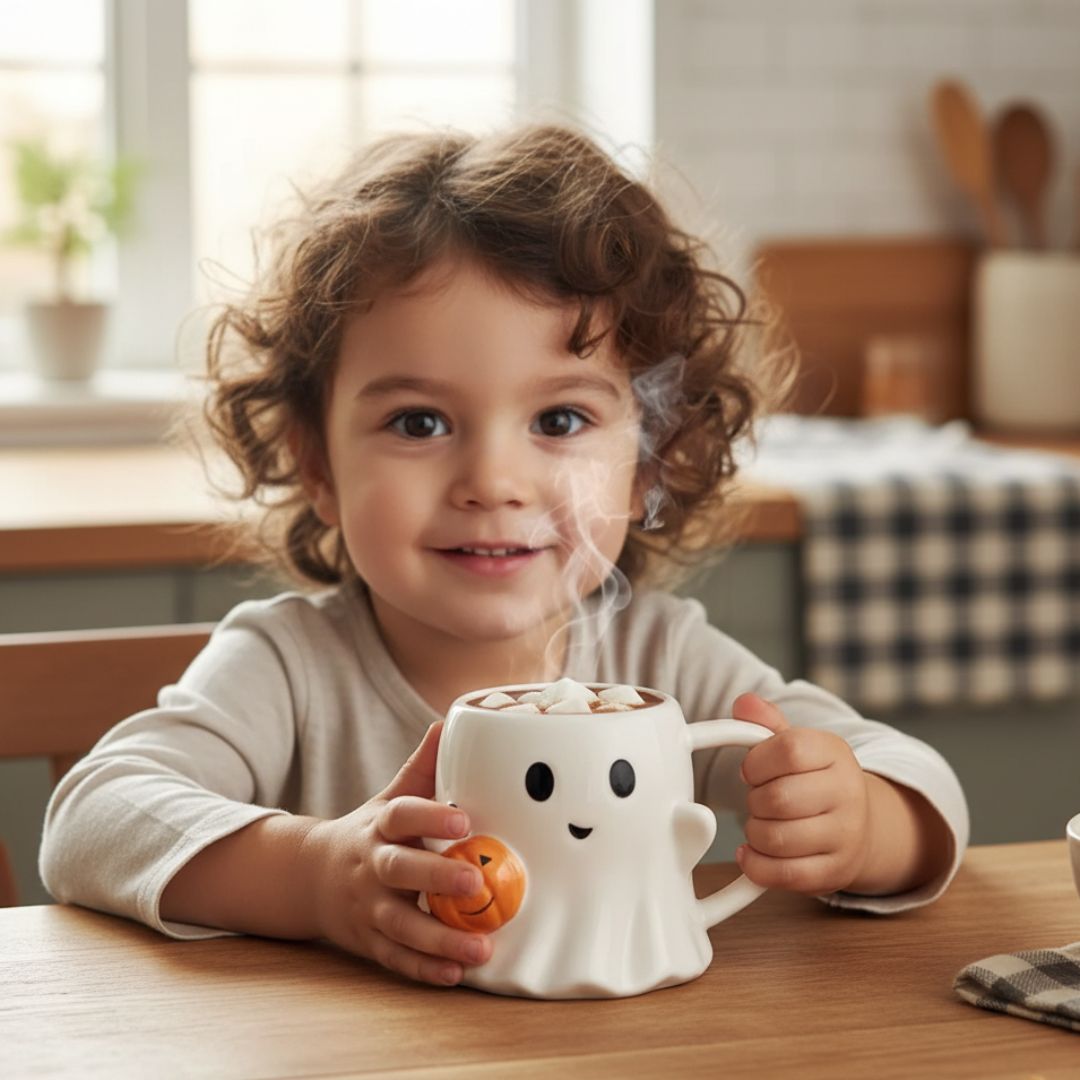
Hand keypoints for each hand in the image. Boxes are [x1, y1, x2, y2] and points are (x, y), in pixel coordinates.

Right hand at [301, 721, 492, 985]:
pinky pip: (396, 959)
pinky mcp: (368, 941)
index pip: (403, 816)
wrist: (310, 877)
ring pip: (401, 925)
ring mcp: (367, 907)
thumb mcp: (389, 797)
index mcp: (380, 826)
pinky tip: (455, 974)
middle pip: (399, 871)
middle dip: (436, 879)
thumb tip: (447, 722)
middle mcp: (371, 866)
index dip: (431, 818)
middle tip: (475, 884)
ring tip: (481, 947)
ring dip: (440, 938)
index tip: (465, 821)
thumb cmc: (370, 833)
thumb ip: (421, 767)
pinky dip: (423, 969)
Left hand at [733, 693, 871, 894]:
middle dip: (754, 801)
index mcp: (835, 752)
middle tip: (758, 801)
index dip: (756, 763)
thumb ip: (765, 722)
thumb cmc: (813, 780)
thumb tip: (744, 702)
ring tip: (761, 825)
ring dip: (754, 833)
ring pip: (777, 838)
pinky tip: (753, 854)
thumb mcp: (796, 744)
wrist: (858, 825)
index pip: (788, 751)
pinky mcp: (835, 873)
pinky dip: (757, 866)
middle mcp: (848, 793)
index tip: (751, 771)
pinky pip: (785, 874)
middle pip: (778, 798)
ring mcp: (846, 836)